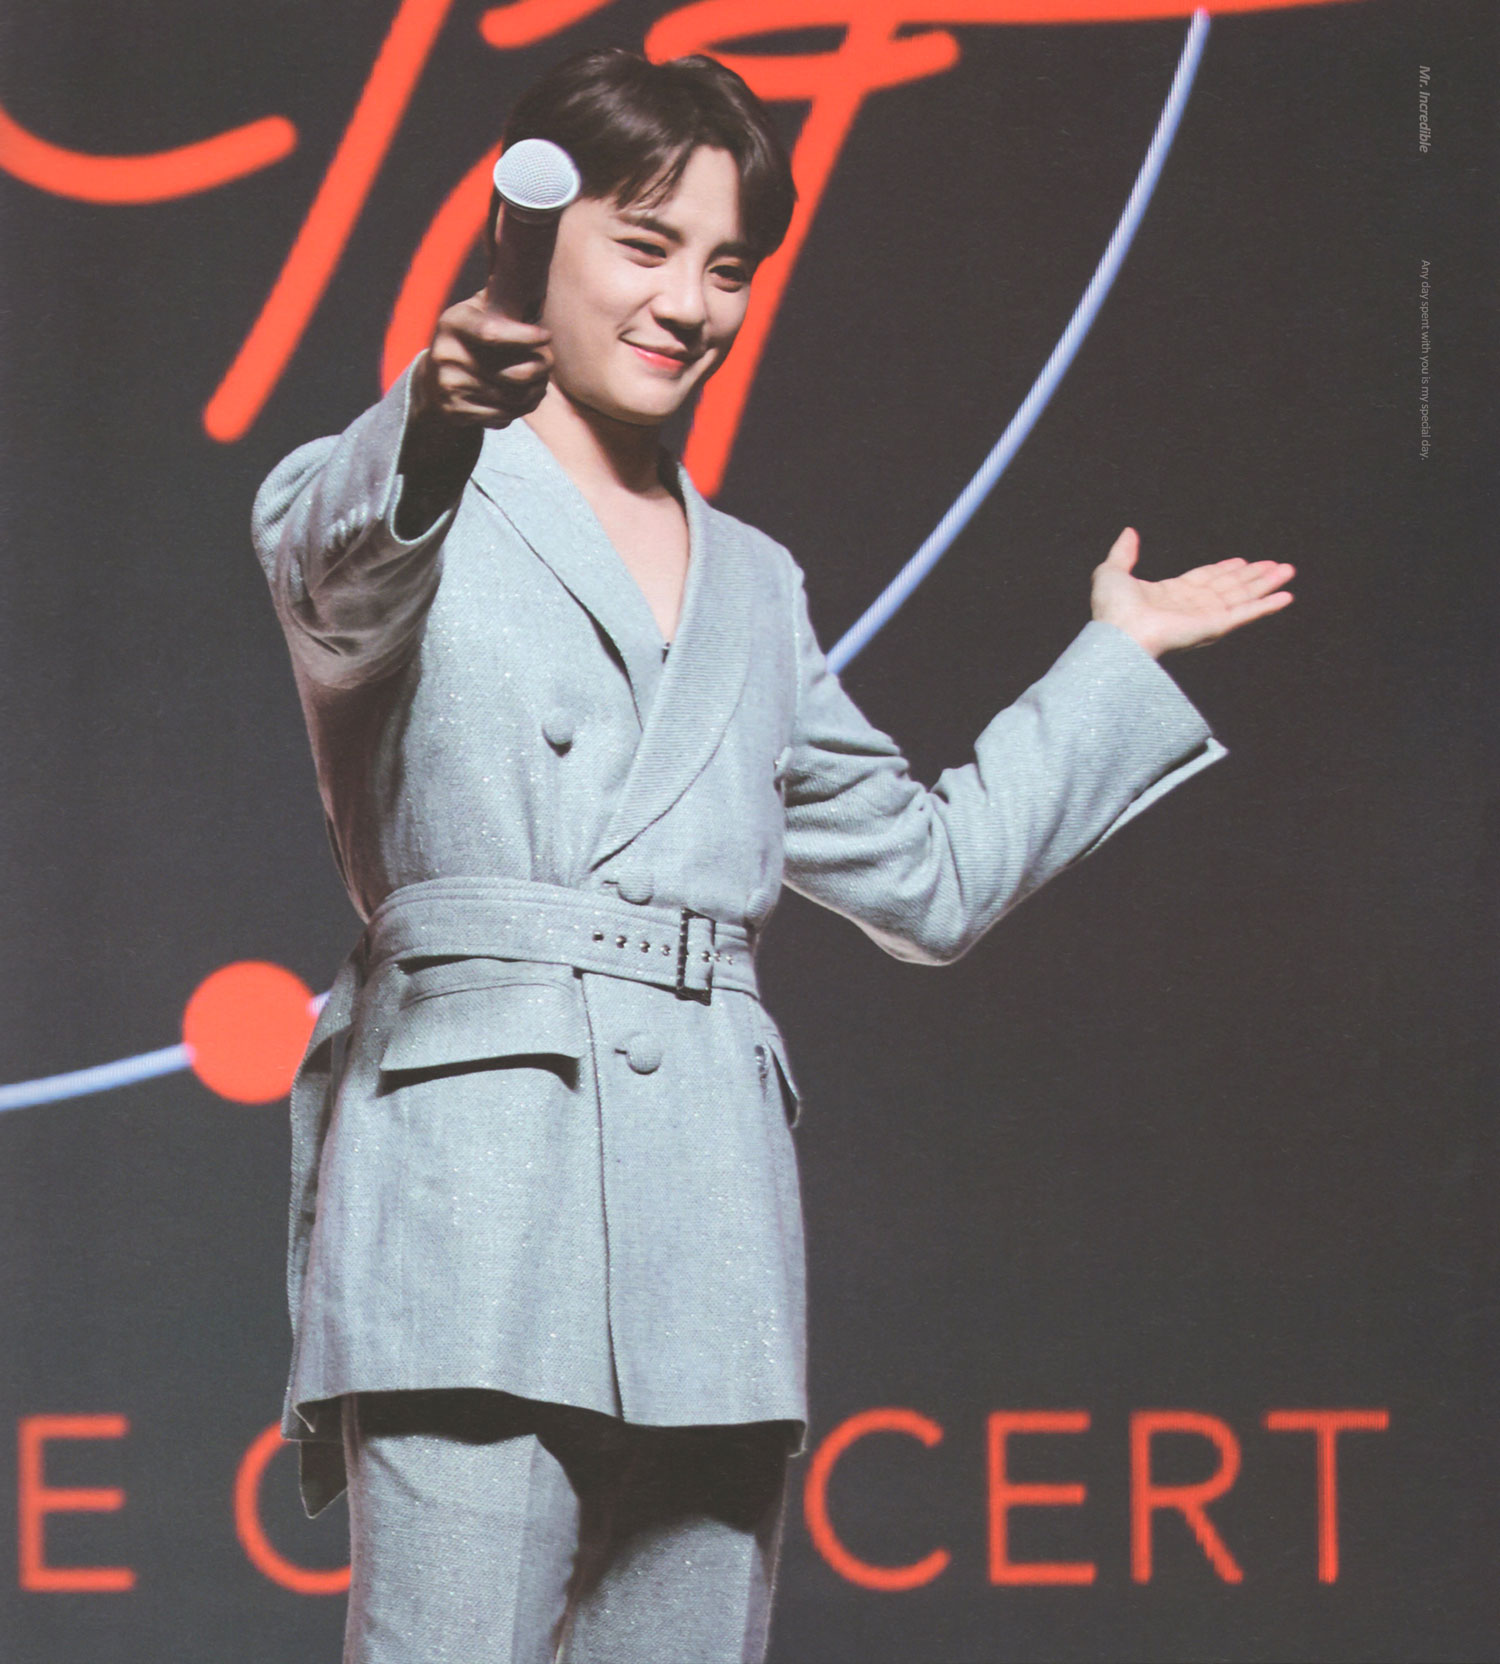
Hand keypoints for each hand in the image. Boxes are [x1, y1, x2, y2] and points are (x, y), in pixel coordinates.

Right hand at [411, 290, 552, 429]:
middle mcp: (447, 355)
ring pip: (512, 398)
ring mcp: (450, 386)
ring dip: (536, 391)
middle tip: (549, 361)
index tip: (547, 336)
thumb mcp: (478, 310)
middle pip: (512, 373)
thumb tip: (531, 264)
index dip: (525, 337)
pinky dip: (520, 409)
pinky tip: (523, 398)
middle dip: (540, 368)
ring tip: (541, 381)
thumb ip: (502, 296)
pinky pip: (503, 416)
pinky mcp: (456, 412)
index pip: (493, 333)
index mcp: (453, 323)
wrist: (432, 381)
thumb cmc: (469, 338)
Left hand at [1089, 528, 1294, 657]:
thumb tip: (1129, 532)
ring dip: (1266, 585)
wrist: (1118, 633)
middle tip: (1276, 564)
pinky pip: (1245, 615)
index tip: (1242, 562)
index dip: (1224, 570)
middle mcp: (1190, 608)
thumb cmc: (1111, 610)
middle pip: (1229, 588)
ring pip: (1242, 598)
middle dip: (1253, 576)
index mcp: (1169, 596)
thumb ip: (1123, 552)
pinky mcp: (1214, 627)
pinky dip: (1266, 606)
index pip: (1204, 580)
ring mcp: (1204, 618)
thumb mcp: (1112, 571)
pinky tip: (1285, 597)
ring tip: (1287, 571)